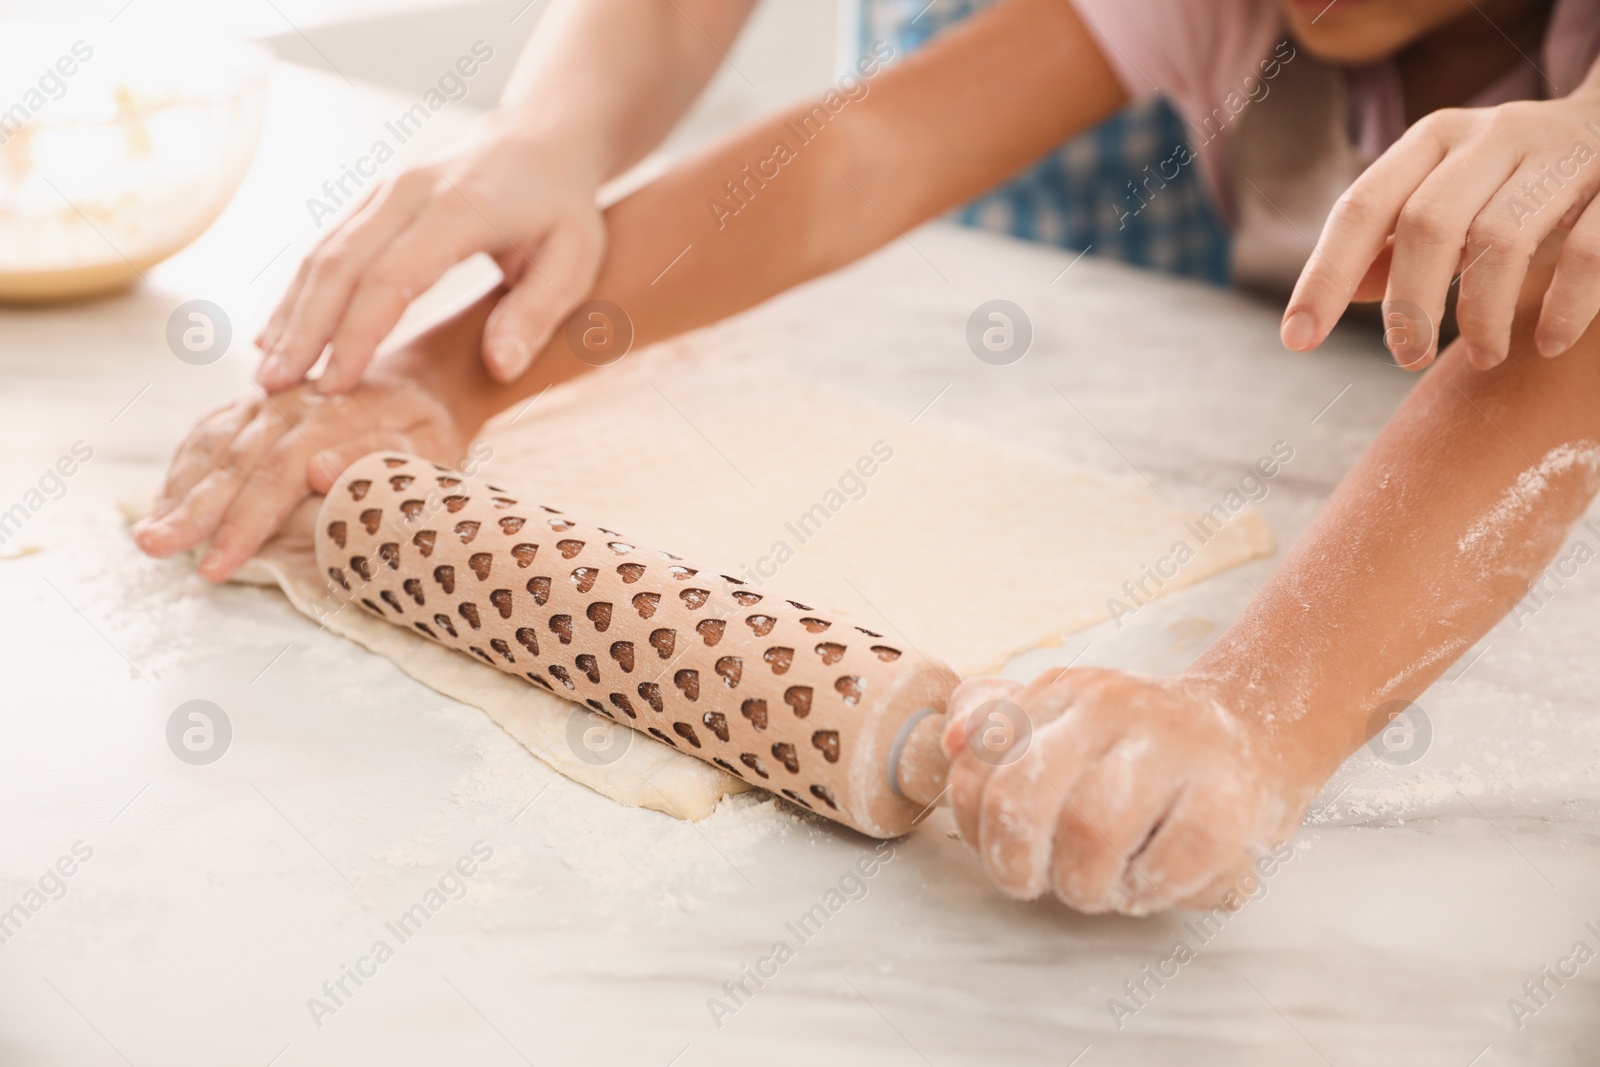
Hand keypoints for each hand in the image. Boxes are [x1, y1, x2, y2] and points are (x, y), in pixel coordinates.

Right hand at [132, 371, 468, 581]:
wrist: (422, 383)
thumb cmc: (428, 432)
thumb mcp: (424, 449)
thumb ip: (376, 458)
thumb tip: (320, 471)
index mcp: (333, 416)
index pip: (278, 473)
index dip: (243, 523)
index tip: (216, 565)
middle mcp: (292, 403)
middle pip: (234, 461)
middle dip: (192, 512)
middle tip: (155, 549)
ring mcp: (269, 401)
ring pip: (213, 446)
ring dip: (177, 492)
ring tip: (147, 536)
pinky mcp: (256, 405)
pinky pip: (210, 432)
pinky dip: (184, 466)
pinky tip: (164, 501)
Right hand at [255, 118, 604, 393]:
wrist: (540, 144)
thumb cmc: (562, 212)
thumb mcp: (574, 262)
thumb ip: (537, 313)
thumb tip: (500, 367)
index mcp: (459, 209)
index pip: (392, 276)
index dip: (357, 333)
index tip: (334, 385)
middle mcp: (409, 193)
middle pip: (340, 264)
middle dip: (304, 329)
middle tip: (273, 388)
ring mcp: (384, 193)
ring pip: (322, 254)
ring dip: (291, 314)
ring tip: (267, 373)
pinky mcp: (372, 202)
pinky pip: (326, 248)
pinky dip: (299, 293)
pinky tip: (278, 334)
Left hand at [940, 667, 1300, 914]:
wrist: (1256, 731)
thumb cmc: (1140, 750)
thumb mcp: (1063, 722)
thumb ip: (995, 727)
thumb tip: (952, 740)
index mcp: (1060, 691)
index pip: (976, 768)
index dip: (978, 832)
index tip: (1010, 852)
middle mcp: (1109, 705)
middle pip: (1020, 798)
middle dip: (1019, 864)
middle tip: (1047, 883)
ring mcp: (1171, 743)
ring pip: (1091, 829)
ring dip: (1087, 883)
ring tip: (1106, 885)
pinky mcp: (1230, 791)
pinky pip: (1170, 859)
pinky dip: (1151, 889)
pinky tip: (1153, 881)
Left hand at [1282, 80, 1599, 368]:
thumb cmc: (1512, 180)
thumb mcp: (1446, 198)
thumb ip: (1393, 243)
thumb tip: (1346, 294)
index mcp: (1433, 139)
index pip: (1361, 208)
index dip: (1324, 277)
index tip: (1297, 340)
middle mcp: (1493, 135)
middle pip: (1428, 223)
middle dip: (1410, 304)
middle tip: (1407, 358)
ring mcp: (1561, 153)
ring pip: (1502, 238)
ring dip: (1481, 314)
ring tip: (1482, 356)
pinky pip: (1589, 252)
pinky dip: (1563, 308)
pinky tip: (1547, 343)